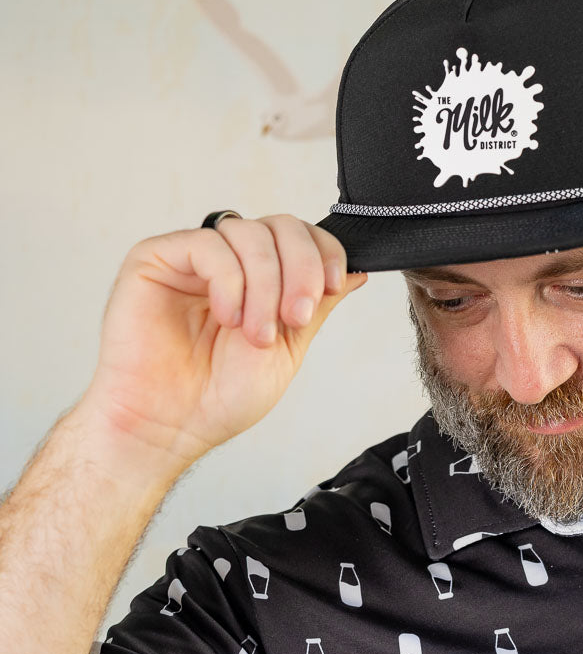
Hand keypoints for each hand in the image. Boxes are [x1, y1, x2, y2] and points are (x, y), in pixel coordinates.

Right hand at [77, 214, 367, 472]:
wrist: (170, 427)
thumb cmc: (219, 397)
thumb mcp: (288, 349)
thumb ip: (315, 306)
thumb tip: (355, 272)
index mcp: (260, 279)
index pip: (301, 237)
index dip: (324, 253)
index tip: (334, 286)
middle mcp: (228, 262)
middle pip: (280, 226)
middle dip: (301, 269)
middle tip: (294, 316)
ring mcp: (192, 258)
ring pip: (247, 233)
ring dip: (264, 285)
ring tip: (256, 333)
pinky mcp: (156, 258)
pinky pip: (207, 245)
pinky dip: (229, 281)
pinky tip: (227, 317)